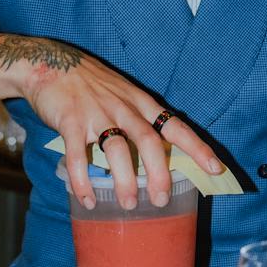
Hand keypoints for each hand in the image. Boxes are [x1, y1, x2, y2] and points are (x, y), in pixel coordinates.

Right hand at [12, 44, 220, 211]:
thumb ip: (138, 119)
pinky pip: (78, 155)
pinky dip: (83, 180)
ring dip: (125, 180)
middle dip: (159, 173)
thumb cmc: (90, 84)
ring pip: (116, 149)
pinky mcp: (70, 120)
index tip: (215, 168)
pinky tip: (88, 199)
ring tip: (129, 204)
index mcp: (140, 102)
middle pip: (149, 141)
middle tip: (161, 199)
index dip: (197, 148)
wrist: (50, 62)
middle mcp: (123, 107)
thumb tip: (157, 156)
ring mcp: (96, 113)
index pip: (175, 125)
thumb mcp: (123, 93)